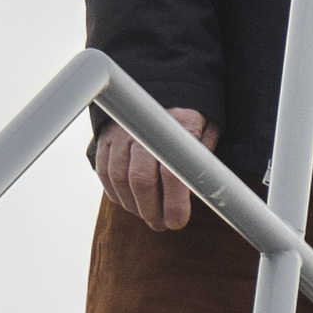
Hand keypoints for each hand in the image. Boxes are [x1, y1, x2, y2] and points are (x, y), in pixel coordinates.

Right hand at [92, 103, 214, 231]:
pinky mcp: (105, 137)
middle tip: (162, 224)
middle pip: (140, 179)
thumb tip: (200, 194)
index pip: (172, 172)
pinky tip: (130, 203)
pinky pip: (104, 171)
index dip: (174, 202)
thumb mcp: (208, 131)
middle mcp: (143, 128)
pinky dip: (115, 192)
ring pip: (119, 178)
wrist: (160, 87)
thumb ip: (203, 158)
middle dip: (151, 210)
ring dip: (133, 205)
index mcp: (177, 126)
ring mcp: (121, 132)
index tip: (177, 221)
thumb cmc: (189, 119)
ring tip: (148, 216)